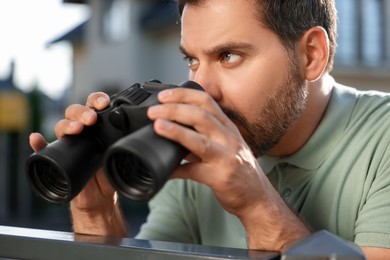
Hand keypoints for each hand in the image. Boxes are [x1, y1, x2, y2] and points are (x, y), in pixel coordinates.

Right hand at [30, 92, 127, 235]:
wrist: (101, 195)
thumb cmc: (113, 172)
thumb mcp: (127, 158)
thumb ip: (139, 150)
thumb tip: (164, 150)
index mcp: (99, 126)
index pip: (94, 105)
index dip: (97, 100)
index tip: (104, 103)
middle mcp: (83, 130)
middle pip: (76, 112)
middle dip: (82, 112)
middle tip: (91, 119)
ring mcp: (70, 142)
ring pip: (62, 125)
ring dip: (67, 124)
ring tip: (76, 129)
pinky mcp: (59, 155)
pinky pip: (44, 148)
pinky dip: (38, 143)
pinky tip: (36, 139)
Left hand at [147, 88, 308, 249]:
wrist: (257, 197)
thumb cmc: (239, 169)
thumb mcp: (224, 145)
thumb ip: (201, 136)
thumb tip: (172, 128)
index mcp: (227, 127)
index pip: (206, 101)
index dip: (183, 95)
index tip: (164, 95)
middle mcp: (228, 139)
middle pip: (200, 116)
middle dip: (174, 110)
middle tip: (153, 111)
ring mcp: (226, 158)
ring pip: (199, 141)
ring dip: (176, 132)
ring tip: (158, 126)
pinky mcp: (220, 178)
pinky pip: (194, 172)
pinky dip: (176, 170)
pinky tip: (164, 169)